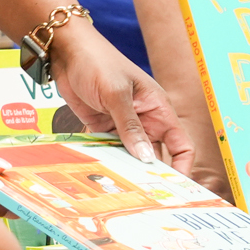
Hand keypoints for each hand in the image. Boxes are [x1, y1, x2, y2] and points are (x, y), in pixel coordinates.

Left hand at [50, 22, 218, 189]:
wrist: (67, 52)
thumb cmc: (98, 61)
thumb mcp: (116, 93)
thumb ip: (130, 126)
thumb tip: (146, 158)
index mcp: (158, 108)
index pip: (181, 143)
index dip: (182, 165)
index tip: (176, 186)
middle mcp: (144, 119)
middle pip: (156, 154)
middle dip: (152, 174)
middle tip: (146, 196)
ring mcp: (123, 124)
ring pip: (131, 155)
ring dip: (127, 169)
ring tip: (123, 191)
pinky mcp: (102, 127)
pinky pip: (109, 150)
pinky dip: (107, 161)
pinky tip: (103, 175)